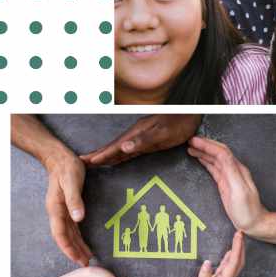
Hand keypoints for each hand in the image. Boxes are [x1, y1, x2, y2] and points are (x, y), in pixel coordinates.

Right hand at [44, 148, 92, 265]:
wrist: (60, 158)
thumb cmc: (67, 169)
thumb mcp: (72, 183)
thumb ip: (75, 200)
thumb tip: (78, 218)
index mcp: (56, 209)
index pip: (60, 234)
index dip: (68, 248)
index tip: (78, 259)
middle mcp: (57, 212)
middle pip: (64, 238)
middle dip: (74, 252)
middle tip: (85, 264)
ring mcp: (61, 210)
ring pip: (68, 234)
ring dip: (76, 246)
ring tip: (86, 258)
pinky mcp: (67, 207)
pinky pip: (71, 227)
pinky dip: (77, 237)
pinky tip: (82, 242)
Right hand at [80, 114, 201, 166]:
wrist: (193, 114)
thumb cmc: (180, 124)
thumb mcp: (163, 134)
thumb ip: (143, 140)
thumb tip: (123, 148)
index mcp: (137, 133)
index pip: (115, 146)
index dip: (101, 154)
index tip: (87, 161)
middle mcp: (137, 134)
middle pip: (113, 146)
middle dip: (98, 154)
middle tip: (82, 162)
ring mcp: (142, 136)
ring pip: (120, 147)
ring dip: (107, 154)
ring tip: (93, 161)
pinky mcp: (149, 139)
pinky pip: (130, 148)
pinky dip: (120, 154)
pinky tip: (117, 157)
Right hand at [184, 231, 244, 276]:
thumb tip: (207, 262)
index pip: (233, 263)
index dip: (237, 248)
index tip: (238, 236)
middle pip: (238, 262)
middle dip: (241, 246)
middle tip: (240, 233)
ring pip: (233, 264)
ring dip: (237, 250)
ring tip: (237, 238)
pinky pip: (226, 267)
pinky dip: (229, 257)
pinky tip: (229, 252)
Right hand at [187, 136, 266, 235]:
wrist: (254, 223)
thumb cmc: (248, 210)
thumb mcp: (240, 191)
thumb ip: (231, 172)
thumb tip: (223, 156)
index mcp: (237, 169)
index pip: (221, 152)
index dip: (207, 145)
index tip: (195, 141)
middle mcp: (234, 170)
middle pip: (218, 152)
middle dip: (204, 145)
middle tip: (190, 141)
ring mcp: (229, 176)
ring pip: (215, 159)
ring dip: (203, 152)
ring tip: (191, 147)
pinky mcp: (225, 183)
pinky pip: (214, 168)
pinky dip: (205, 161)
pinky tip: (200, 159)